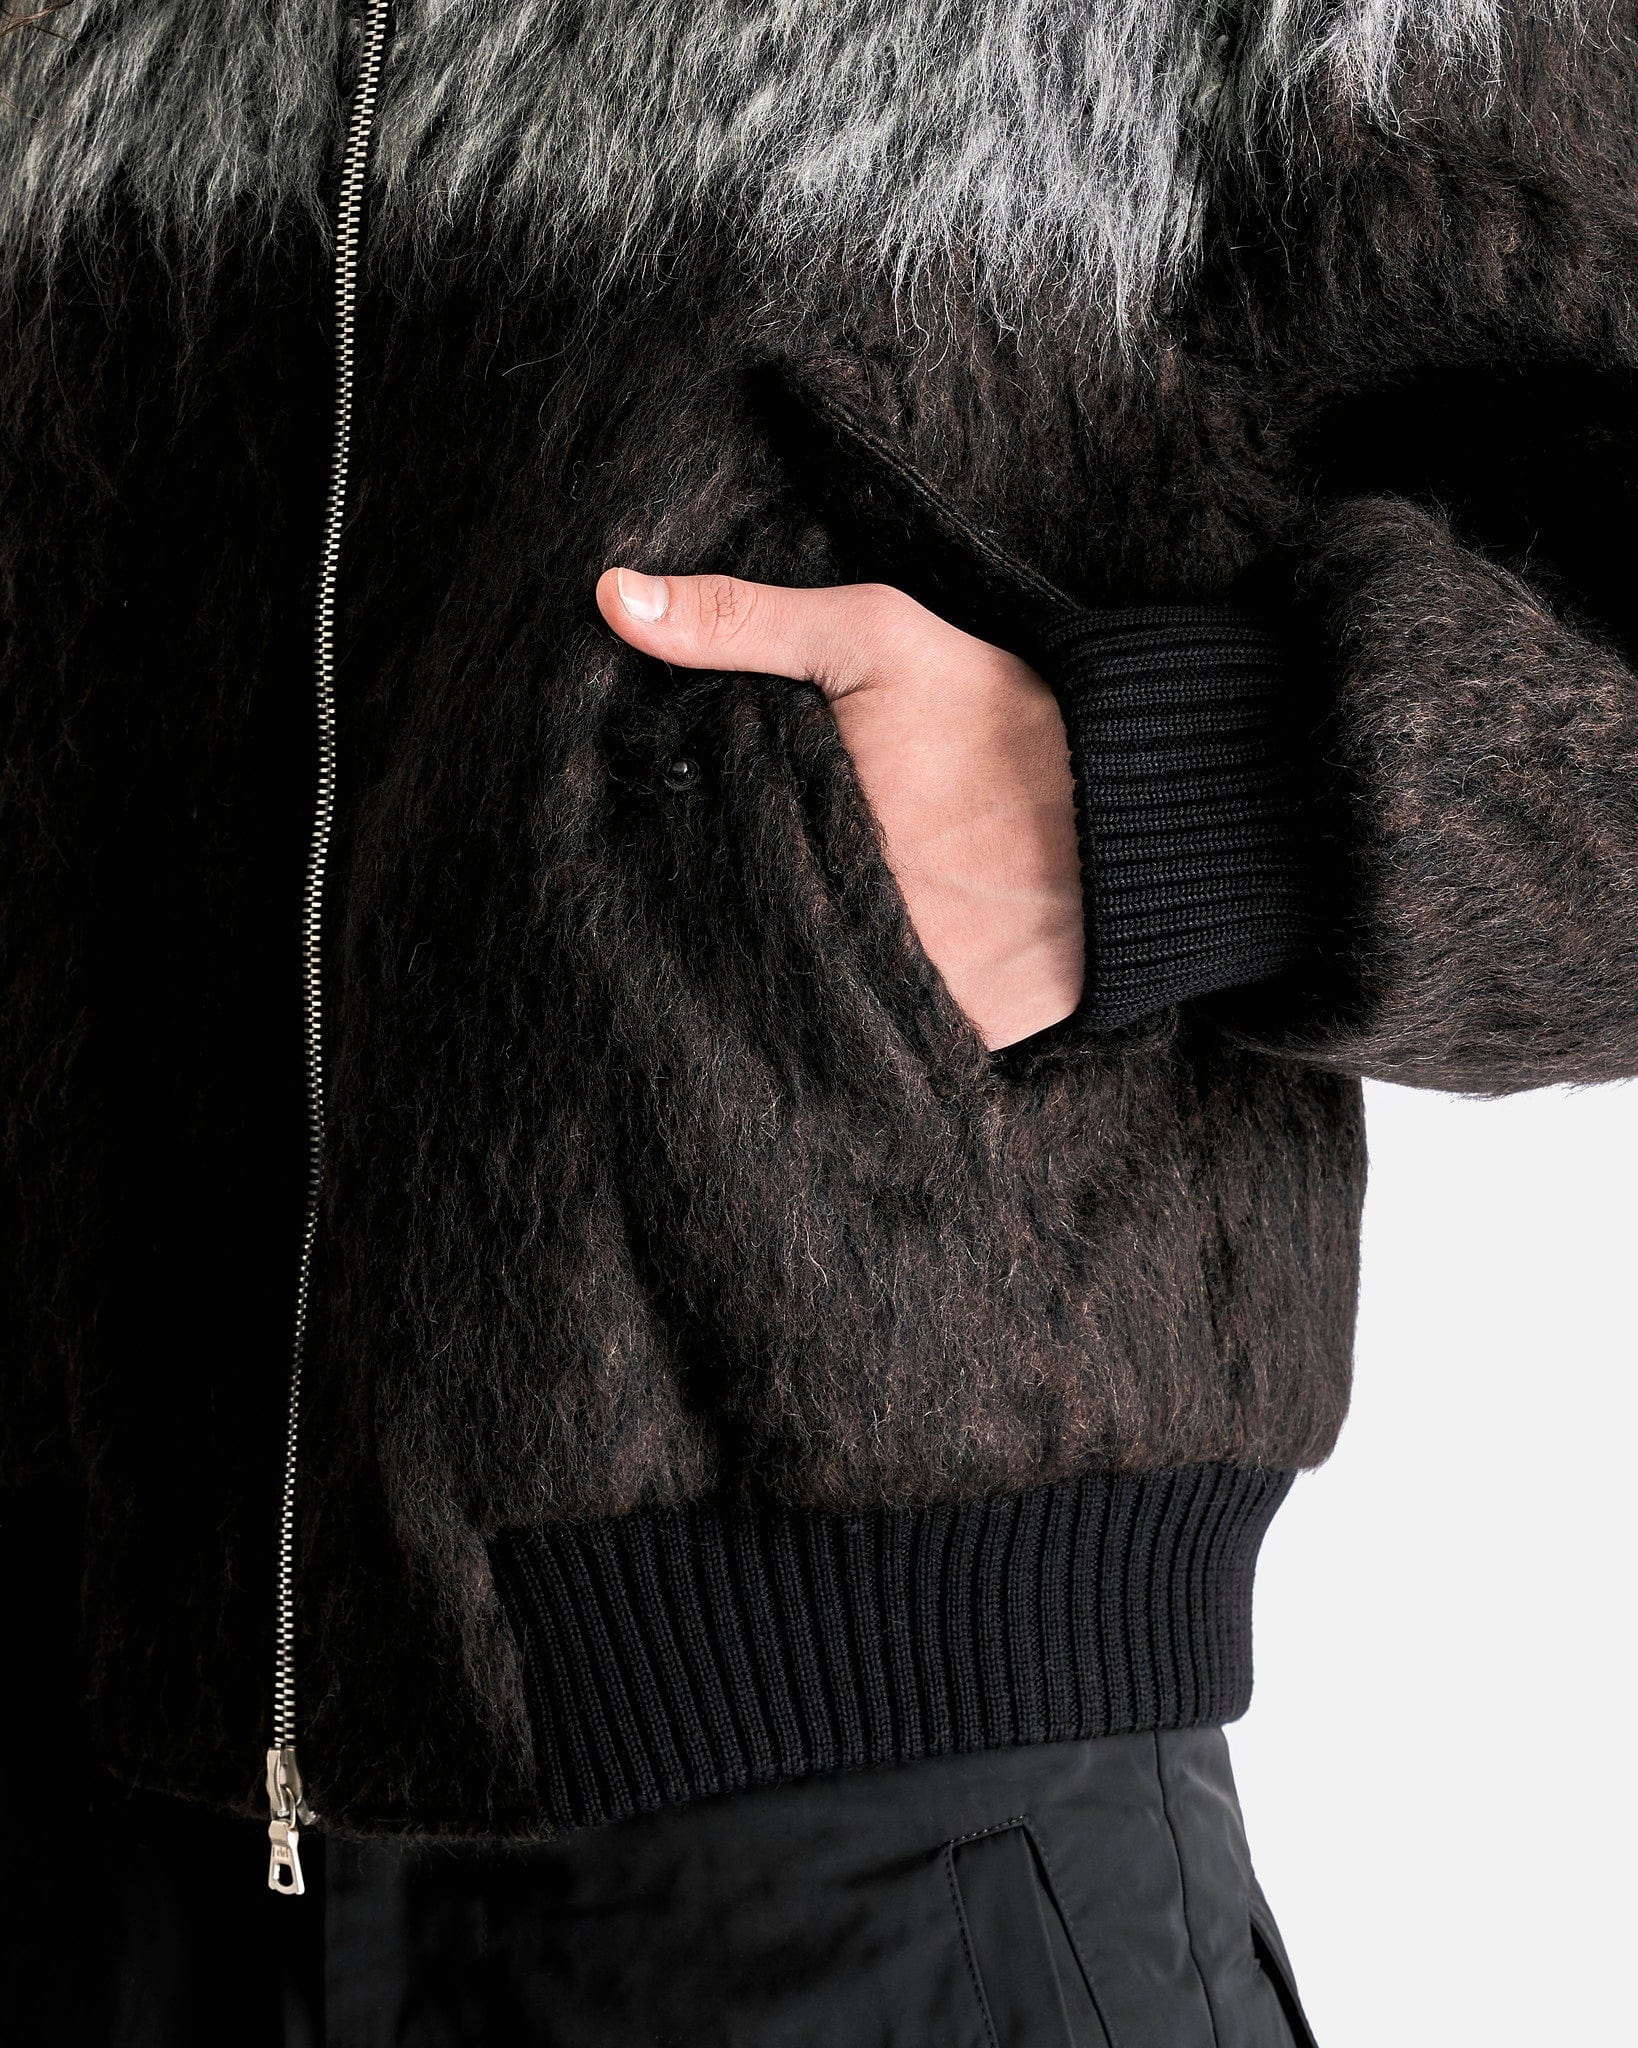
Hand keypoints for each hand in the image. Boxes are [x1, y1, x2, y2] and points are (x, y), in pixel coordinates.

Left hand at [596, 568, 1083, 1049]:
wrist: (1143, 801)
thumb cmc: (1001, 714)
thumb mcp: (871, 639)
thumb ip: (738, 621)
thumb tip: (611, 596)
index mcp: (809, 843)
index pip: (703, 869)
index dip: (692, 853)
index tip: (690, 840)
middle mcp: (850, 933)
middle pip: (754, 936)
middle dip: (742, 913)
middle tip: (773, 878)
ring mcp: (911, 994)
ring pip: (814, 992)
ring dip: (801, 967)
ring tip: (813, 925)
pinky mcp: (966, 1035)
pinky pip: (888, 1035)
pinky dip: (873, 1008)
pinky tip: (871, 966)